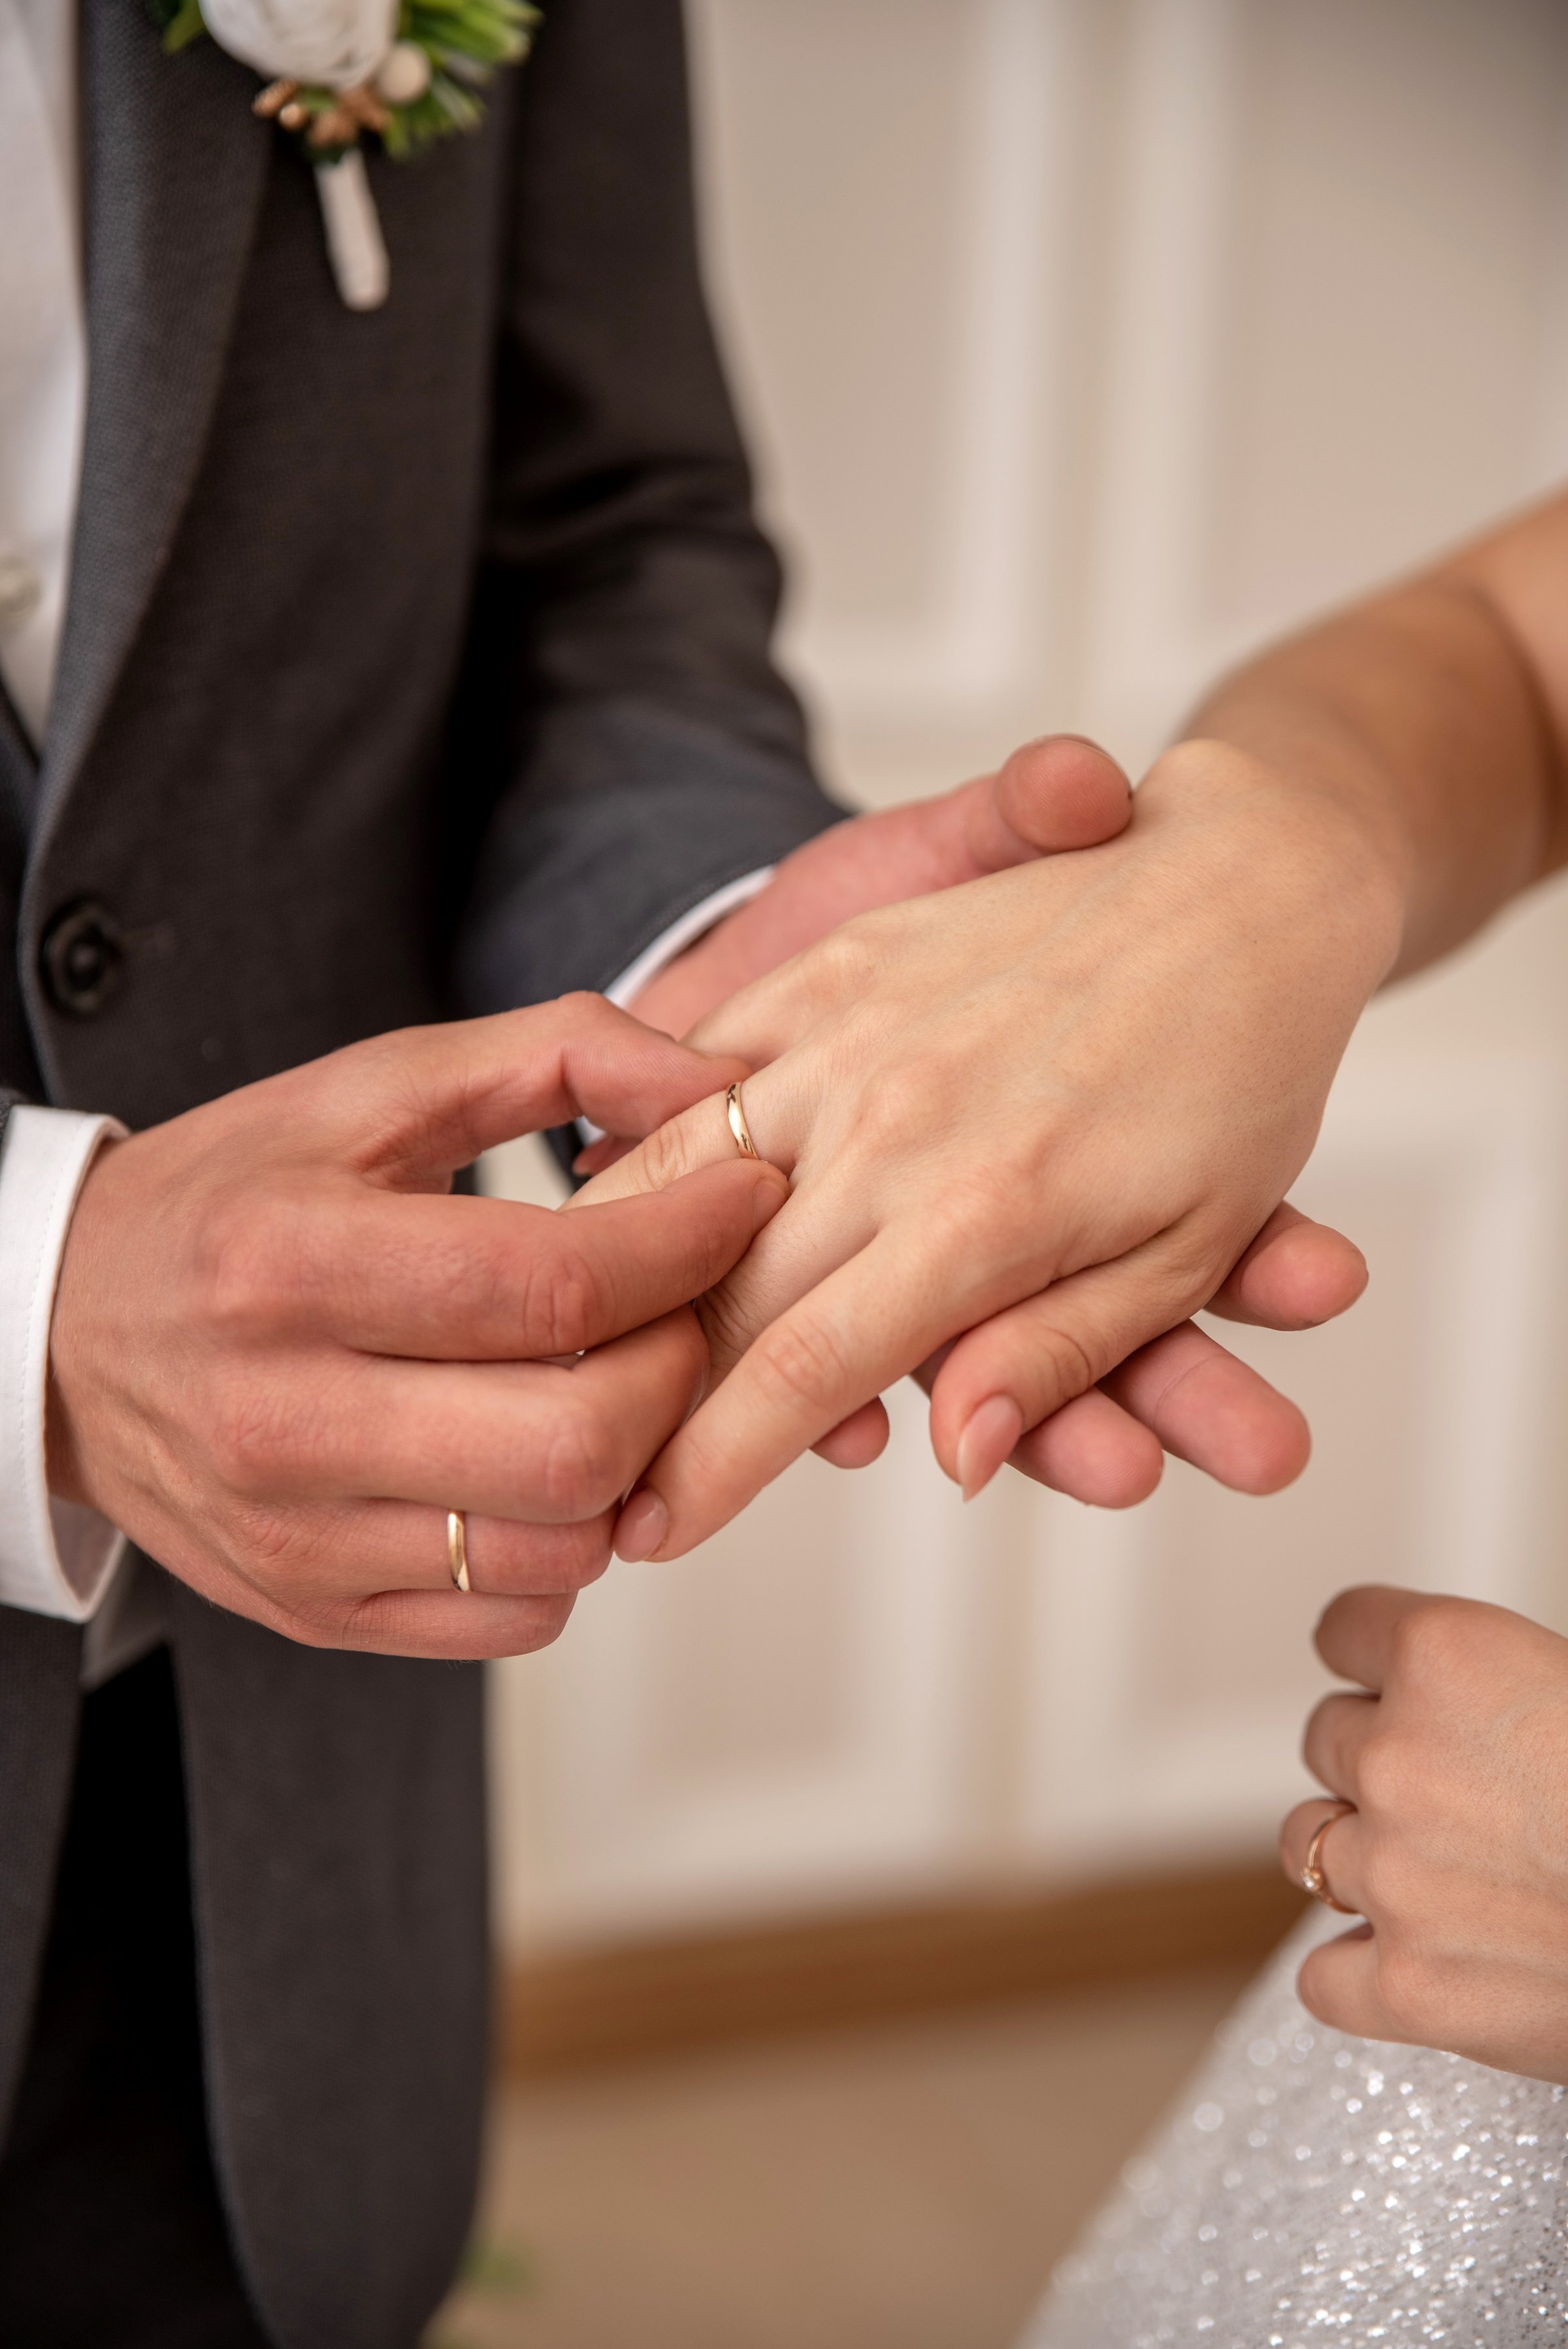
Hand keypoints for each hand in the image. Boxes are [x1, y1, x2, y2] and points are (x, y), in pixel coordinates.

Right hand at [47, 997, 783, 1657]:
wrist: (65, 1331)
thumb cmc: (236, 1197)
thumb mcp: (370, 1087)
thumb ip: (555, 1055)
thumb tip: (716, 1085)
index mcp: (291, 1263)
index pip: (555, 1288)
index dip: (689, 1244)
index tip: (746, 1200)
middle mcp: (283, 1418)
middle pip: (578, 1443)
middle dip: (679, 1370)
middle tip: (685, 1310)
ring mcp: (299, 1537)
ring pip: (563, 1546)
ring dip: (636, 1466)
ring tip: (617, 1381)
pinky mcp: (315, 1611)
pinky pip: (517, 1616)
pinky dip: (571, 1543)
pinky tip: (543, 1461)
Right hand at [576, 741, 1389, 1555]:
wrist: (1244, 882)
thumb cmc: (1240, 1077)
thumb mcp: (1186, 1249)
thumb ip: (1058, 1353)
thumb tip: (958, 1456)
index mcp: (985, 1210)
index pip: (811, 1368)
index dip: (717, 1463)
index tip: (652, 1534)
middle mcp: (896, 1122)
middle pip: (725, 1287)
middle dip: (647, 1397)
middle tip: (590, 1475)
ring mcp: (855, 1034)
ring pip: (685, 1173)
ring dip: (618, 1271)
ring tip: (557, 1355)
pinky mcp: (836, 964)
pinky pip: (709, 1059)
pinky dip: (645, 1131)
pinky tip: (592, 1193)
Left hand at [1280, 1586, 1567, 2083]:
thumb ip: (1504, 1681)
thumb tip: (1478, 1702)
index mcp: (1447, 1657)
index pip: (1343, 1630)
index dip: (1376, 1661)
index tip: (1393, 1683)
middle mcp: (1399, 1756)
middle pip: (1327, 1738)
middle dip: (1381, 1760)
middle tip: (1462, 1795)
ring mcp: (1394, 1876)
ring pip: (1306, 1843)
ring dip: (1356, 1853)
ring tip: (1438, 1875)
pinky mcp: (1408, 1987)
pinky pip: (1321, 1978)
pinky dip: (1358, 1976)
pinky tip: (1413, 1964)